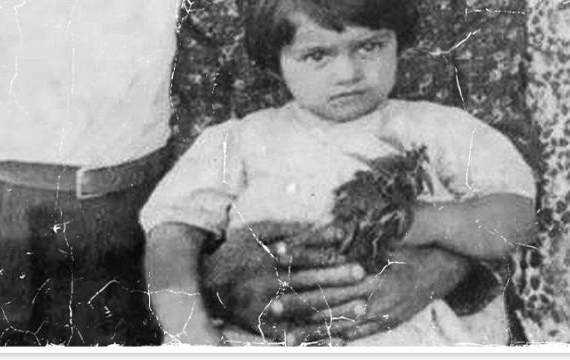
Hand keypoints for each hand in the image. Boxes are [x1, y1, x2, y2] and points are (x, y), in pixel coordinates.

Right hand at [202, 221, 365, 339]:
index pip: (305, 258)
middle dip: (338, 281)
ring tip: (360, 307)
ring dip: (335, 310)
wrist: (205, 286)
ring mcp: (266, 307)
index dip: (330, 259)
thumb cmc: (237, 253)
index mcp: (268, 258)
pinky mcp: (264, 328)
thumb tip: (329, 229)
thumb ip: (291, 228)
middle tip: (364, 279)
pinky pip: (294, 336)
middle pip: (309, 282)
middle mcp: (268, 283)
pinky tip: (338, 340)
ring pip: (307, 309)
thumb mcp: (258, 232)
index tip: (356, 261)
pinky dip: (316, 340)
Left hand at [278, 245, 469, 345]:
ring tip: (285, 339)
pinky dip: (338, 342)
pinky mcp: (388, 323)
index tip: (278, 263)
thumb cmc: (411, 245)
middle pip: (329, 300)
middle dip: (298, 305)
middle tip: (271, 309)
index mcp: (370, 265)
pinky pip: (359, 336)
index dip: (302, 265)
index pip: (328, 267)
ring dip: (311, 332)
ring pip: (340, 324)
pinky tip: (319, 347)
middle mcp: (374, 290)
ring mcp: (382, 310)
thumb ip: (356, 239)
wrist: (446, 265)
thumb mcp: (384, 237)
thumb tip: (325, 230)